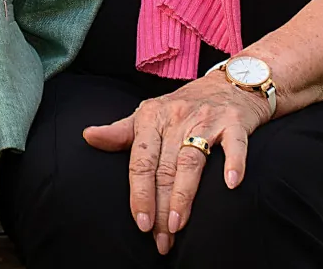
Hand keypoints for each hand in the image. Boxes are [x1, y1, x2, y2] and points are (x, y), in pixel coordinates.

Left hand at [82, 69, 272, 255]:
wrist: (230, 83)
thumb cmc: (184, 105)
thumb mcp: (149, 114)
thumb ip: (121, 132)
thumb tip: (88, 136)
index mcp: (151, 118)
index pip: (141, 161)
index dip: (139, 193)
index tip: (140, 222)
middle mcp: (177, 118)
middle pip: (164, 168)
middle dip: (160, 206)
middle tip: (161, 239)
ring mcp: (206, 119)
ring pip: (191, 161)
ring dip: (184, 195)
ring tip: (178, 224)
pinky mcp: (235, 122)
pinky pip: (235, 143)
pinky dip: (233, 163)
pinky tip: (230, 184)